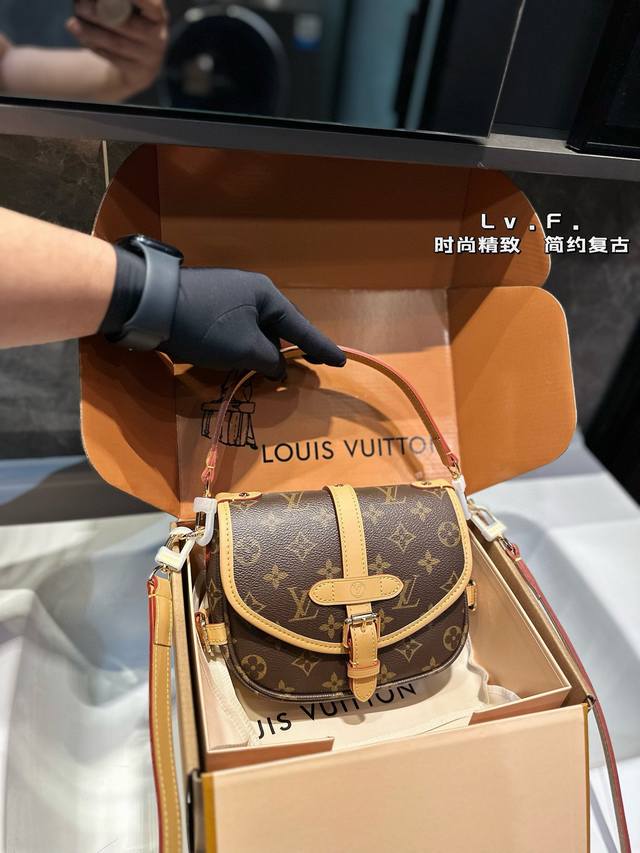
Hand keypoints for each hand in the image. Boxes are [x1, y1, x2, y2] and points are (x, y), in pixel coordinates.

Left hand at [66, 0, 167, 99]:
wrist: (134, 63)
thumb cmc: (123, 24)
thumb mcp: (124, 9)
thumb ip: (108, 2)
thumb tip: (85, 1)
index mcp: (157, 14)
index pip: (152, 5)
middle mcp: (159, 36)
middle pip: (128, 23)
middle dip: (100, 13)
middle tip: (79, 6)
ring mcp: (151, 57)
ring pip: (117, 43)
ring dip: (92, 33)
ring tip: (72, 24)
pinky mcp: (139, 74)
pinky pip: (115, 60)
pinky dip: (96, 48)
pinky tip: (82, 38)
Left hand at [160, 268, 345, 376]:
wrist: (151, 305)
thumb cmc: (206, 325)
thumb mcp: (244, 349)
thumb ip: (269, 361)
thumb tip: (278, 369)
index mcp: (266, 295)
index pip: (301, 326)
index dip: (321, 347)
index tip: (340, 360)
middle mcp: (251, 291)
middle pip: (279, 327)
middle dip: (291, 349)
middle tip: (309, 367)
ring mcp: (227, 297)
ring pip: (256, 330)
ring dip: (265, 352)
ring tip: (274, 373)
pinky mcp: (208, 307)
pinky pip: (238, 330)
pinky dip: (246, 347)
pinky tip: (244, 363)